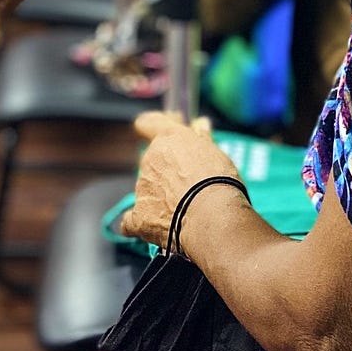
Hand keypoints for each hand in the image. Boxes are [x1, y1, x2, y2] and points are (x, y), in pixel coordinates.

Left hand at [120, 112, 242, 253]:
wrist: (211, 218)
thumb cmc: (218, 182)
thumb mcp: (215, 153)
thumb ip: (201, 138)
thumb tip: (199, 124)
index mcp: (167, 140)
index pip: (149, 123)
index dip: (155, 125)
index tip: (166, 129)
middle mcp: (149, 160)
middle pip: (152, 161)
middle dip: (167, 168)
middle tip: (190, 181)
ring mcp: (141, 188)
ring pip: (147, 188)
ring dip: (160, 195)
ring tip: (185, 209)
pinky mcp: (139, 216)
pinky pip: (132, 219)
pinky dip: (142, 222)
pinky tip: (155, 227)